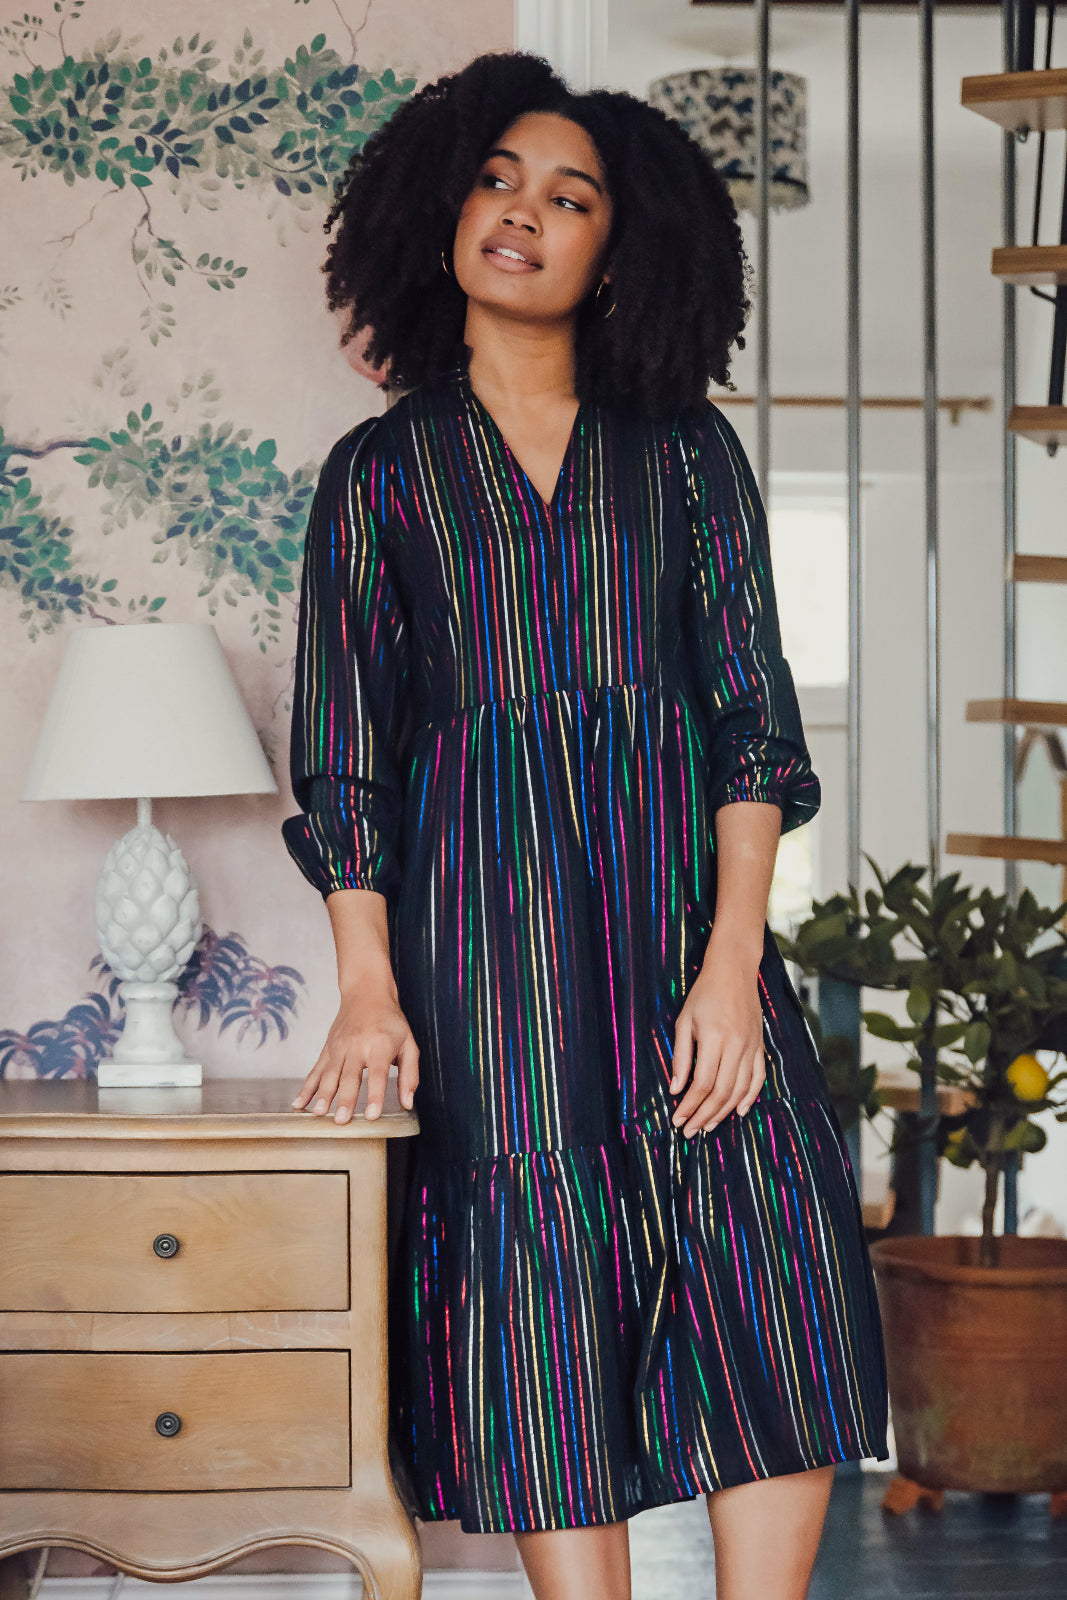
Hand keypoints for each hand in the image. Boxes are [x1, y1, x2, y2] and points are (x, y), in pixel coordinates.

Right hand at [291, 986, 419, 1124]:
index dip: (375, 1095)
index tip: (371, 1115)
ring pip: (329, 1074)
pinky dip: (306, 1088)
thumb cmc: (390, 1021)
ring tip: (318, 1114)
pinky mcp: (328, 1049)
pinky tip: (299, 1103)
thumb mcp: (409, 1044)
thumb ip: (410, 1075)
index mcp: (380, 1045)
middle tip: (341, 1121)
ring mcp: (339, 1047)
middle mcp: (357, 1046)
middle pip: (350, 1076)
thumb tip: (407, 1103)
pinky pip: (315, 1070)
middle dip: (344, 1099)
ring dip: (323, 1095)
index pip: (378, 1073)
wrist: (366, 993)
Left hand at [669, 946, 765, 1135]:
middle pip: (722, 1092)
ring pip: (740, 1089)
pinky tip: (738, 1111)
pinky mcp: (760, 1045)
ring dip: (724, 1112)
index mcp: (715, 1039)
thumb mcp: (684, 1021)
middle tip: (690, 1130)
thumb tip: (676, 1088)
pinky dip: (749, 1097)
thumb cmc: (704, 994)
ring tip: (708, 1125)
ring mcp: (751, 1047)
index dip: (690, 1105)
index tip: (677, 1119)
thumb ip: (681, 1056)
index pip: (702, 1083)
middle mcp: (736, 1046)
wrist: (734, 971)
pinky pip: (758, 1077)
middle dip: (704, 1115)